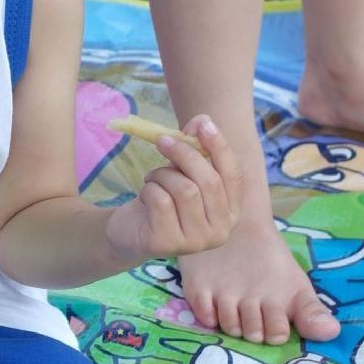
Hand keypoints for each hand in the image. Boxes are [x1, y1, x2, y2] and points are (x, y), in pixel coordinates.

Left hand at [104, 115, 241, 261]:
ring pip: (185, 191)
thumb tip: (203, 119)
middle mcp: (220, 231)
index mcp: (231, 212)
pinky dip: (150, 189)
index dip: (220, 148)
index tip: (203, 124)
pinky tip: (146, 196)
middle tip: (163, 141)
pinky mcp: (169, 244)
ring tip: (153, 177)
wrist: (130, 231)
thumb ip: (195, 148)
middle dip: (184, 154)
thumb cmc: (164, 199)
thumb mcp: (181, 172)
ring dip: (163, 175)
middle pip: (209, 182)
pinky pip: (162, 202)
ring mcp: (196, 242)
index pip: (233, 175)